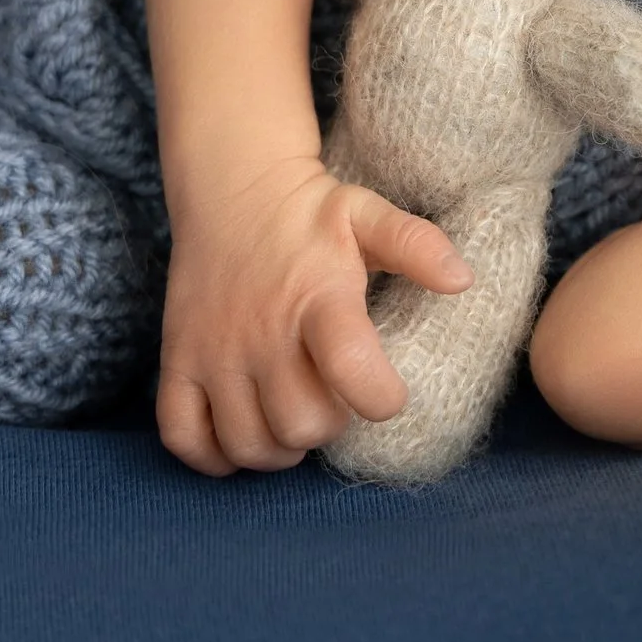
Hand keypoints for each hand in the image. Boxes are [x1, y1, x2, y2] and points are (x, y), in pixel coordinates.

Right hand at [156, 158, 473, 475]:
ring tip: (292, 416)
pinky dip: (213, 453)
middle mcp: (262, 330)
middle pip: (301, 424)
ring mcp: (214, 350)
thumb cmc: (310, 213)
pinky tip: (243, 429)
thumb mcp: (368, 216)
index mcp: (317, 296)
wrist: (231, 187)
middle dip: (329, 426)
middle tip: (334, 399)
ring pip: (247, 442)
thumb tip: (464, 279)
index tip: (387, 390)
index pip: (352, 371)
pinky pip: (182, 436)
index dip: (381, 398)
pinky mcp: (178, 360)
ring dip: (279, 447)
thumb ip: (417, 246)